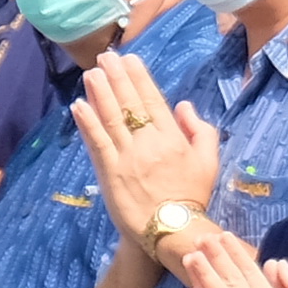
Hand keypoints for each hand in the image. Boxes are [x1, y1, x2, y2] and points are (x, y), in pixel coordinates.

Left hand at [71, 54, 216, 251]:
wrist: (174, 231)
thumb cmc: (192, 196)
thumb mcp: (209, 162)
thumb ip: (201, 131)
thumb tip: (184, 105)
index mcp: (173, 139)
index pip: (153, 101)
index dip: (140, 78)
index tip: (130, 59)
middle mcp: (149, 143)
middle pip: (130, 104)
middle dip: (117, 77)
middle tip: (106, 57)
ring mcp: (127, 157)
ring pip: (111, 118)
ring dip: (99, 93)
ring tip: (91, 73)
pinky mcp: (110, 173)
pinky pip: (97, 142)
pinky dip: (87, 123)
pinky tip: (79, 105)